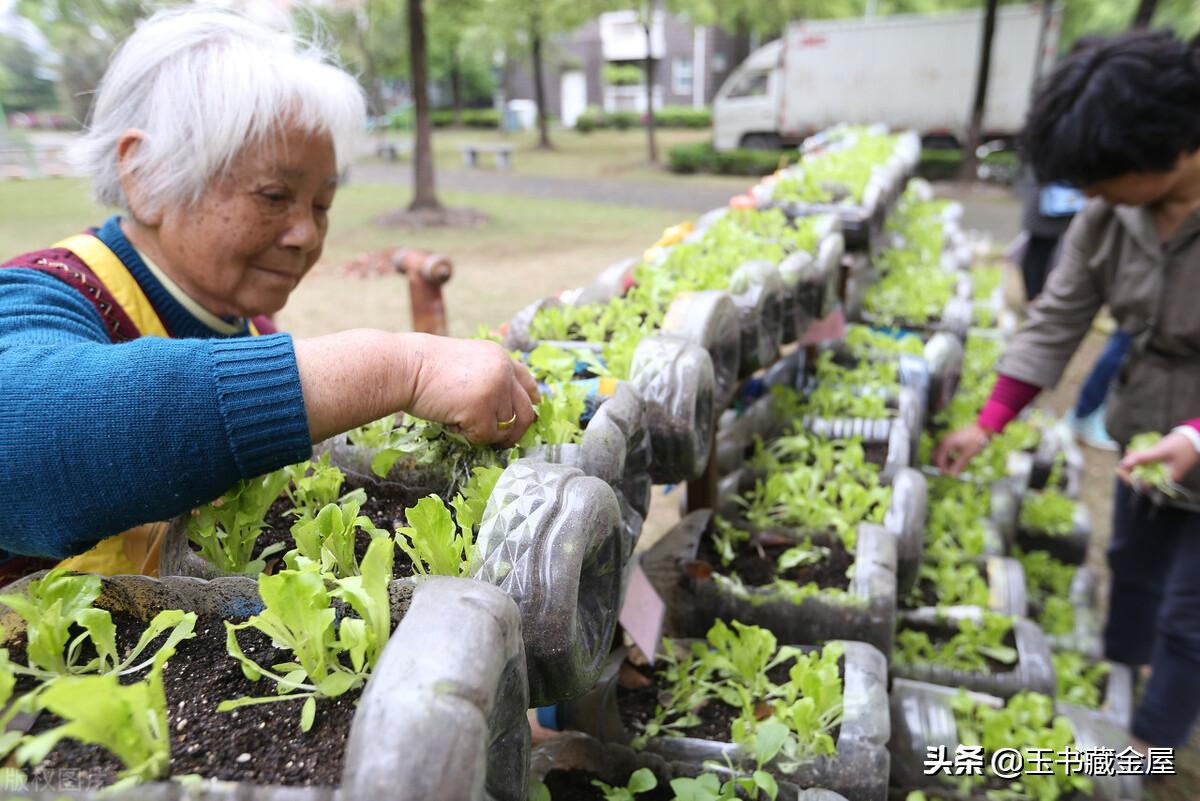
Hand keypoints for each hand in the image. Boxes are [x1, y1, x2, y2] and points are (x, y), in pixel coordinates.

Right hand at [403, 335, 538, 447]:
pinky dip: (469, 436)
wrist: (405, 367)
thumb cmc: (426, 368)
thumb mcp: (467, 364)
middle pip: (526, 411)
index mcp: (501, 357)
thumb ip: (489, 379)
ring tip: (460, 420)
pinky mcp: (482, 409)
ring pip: (505, 427)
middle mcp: (503, 371)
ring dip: (485, 431)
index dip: (531, 401)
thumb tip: (507, 411)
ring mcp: (495, 390)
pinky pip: (486, 436)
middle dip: (516, 430)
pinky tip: (452, 422)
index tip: (532, 412)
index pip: (528, 382)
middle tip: (503, 441)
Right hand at [934, 423, 991, 476]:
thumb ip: (959, 465)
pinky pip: (946, 450)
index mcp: (946, 444)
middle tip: (951, 472)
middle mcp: (945, 441)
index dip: (943, 469)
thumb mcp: (968, 454)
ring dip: (946, 461)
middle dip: (943, 465)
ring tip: (955, 467)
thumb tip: (953, 475)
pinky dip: (949, 457)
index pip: (939, 459)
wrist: (983, 428)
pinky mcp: (952, 439)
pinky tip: (957, 460)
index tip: (949, 475)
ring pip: (942, 453)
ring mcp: (948, 439)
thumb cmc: (975, 440)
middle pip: (937, 456)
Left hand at [1118, 431, 1198, 484]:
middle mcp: (1163, 478)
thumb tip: (1123, 464)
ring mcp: (1162, 471)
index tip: (1120, 468)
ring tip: (1130, 450)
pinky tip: (1136, 450)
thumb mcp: (1160, 451)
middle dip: (1130, 468)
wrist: (1195, 437)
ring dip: (1134, 462)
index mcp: (1165, 480)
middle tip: (1126, 455)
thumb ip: (1143, 458)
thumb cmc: (1180, 446)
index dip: (1129, 478)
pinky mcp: (1161, 464)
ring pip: (1143, 470)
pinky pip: (1147, 464)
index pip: (1142, 485)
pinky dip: (1140, 458)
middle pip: (1141, 478)